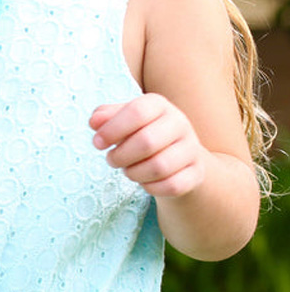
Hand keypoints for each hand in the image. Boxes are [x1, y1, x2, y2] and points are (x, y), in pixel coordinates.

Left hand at [90, 93, 206, 197]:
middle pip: (147, 141)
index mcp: (159, 105)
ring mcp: (192, 148)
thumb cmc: (138, 133)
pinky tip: (144, 181)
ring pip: (159, 166)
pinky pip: (172, 185)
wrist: (175, 155)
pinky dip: (150, 187)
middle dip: (120, 156)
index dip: (112, 129)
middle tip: (111, 160)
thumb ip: (105, 116)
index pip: (137, 111)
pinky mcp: (197, 173)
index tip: (97, 143)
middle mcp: (180, 123)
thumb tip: (95, 122)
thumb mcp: (121, 119)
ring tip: (127, 170)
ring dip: (134, 173)